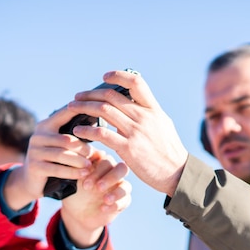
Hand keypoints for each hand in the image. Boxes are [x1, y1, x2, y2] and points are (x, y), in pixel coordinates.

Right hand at [3, 106, 94, 209]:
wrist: (31, 182)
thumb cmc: (53, 162)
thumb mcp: (64, 149)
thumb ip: (80, 144)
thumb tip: (103, 146)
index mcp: (46, 126)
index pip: (65, 114)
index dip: (80, 111)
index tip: (97, 111)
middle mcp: (38, 136)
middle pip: (67, 139)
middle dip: (83, 148)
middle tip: (94, 155)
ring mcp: (34, 151)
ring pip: (62, 154)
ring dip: (79, 161)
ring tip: (90, 166)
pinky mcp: (34, 166)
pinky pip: (57, 169)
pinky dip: (73, 172)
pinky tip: (84, 174)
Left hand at [61, 149, 131, 246]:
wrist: (77, 214)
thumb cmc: (74, 192)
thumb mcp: (71, 181)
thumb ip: (76, 169)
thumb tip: (78, 161)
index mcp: (100, 164)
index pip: (105, 158)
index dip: (98, 166)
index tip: (84, 175)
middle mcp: (112, 173)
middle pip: (121, 168)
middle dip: (110, 177)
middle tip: (97, 188)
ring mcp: (119, 187)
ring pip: (126, 185)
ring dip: (116, 192)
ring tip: (105, 199)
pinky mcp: (123, 201)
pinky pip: (125, 200)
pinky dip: (115, 204)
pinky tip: (103, 208)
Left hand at [67, 70, 188, 196]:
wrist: (177, 173)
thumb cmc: (169, 151)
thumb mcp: (163, 125)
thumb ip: (148, 113)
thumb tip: (133, 103)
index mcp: (153, 109)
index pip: (136, 83)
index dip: (118, 76)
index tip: (104, 77)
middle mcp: (144, 117)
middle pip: (112, 96)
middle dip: (91, 94)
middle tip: (78, 96)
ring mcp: (136, 132)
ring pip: (104, 111)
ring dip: (84, 107)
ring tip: (72, 108)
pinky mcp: (128, 148)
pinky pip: (102, 134)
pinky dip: (87, 130)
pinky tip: (78, 130)